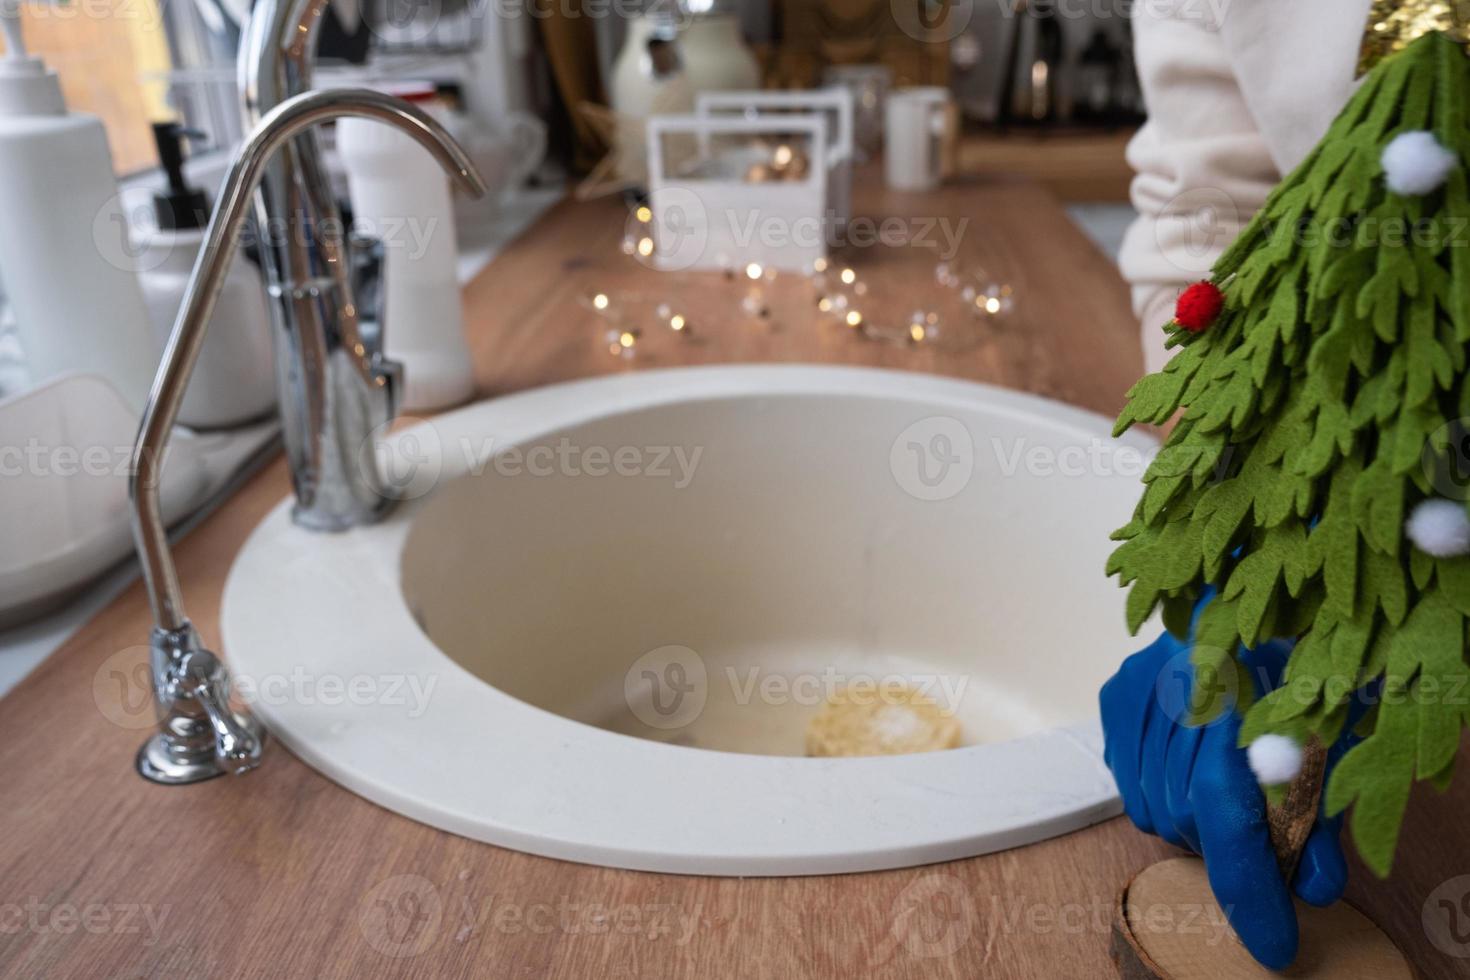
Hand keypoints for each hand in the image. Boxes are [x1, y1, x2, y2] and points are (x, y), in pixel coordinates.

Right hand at [1099, 598, 1349, 969]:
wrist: (1265, 578)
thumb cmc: (1305, 654)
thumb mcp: (1334, 733)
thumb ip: (1322, 809)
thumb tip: (1311, 886)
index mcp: (1246, 695)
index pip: (1228, 815)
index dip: (1248, 889)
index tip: (1272, 945)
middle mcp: (1179, 688)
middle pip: (1187, 819)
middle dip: (1226, 845)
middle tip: (1258, 832)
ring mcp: (1141, 688)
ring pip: (1150, 805)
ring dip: (1189, 819)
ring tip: (1221, 787)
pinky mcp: (1118, 690)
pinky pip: (1127, 776)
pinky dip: (1158, 787)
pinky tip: (1188, 762)